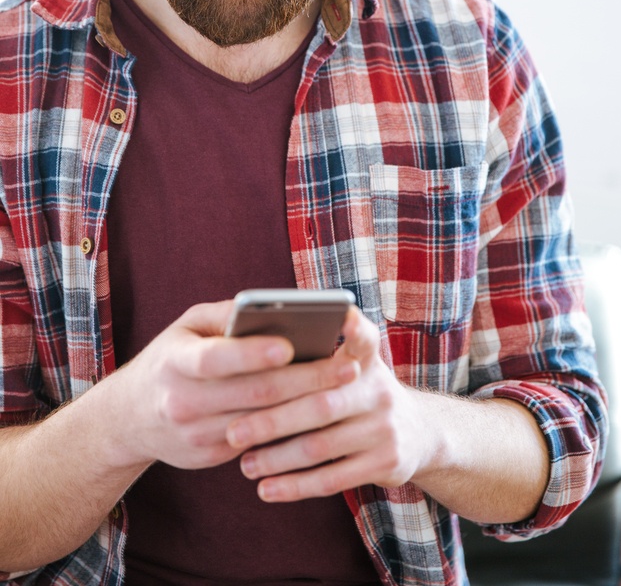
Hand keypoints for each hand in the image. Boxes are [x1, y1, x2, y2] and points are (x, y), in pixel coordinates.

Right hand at [107, 301, 359, 470]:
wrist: (129, 418)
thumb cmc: (170, 358)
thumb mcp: (186, 326)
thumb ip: (225, 315)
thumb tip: (271, 308)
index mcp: (175, 361)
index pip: (215, 359)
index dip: (252, 353)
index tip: (290, 344)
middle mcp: (183, 401)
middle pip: (253, 393)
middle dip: (306, 379)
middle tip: (347, 366)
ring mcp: (196, 434)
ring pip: (264, 422)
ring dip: (309, 405)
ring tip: (345, 386)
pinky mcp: (210, 456)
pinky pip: (259, 441)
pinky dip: (293, 426)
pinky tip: (324, 410)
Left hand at [226, 307, 426, 500]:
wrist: (417, 433)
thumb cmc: (359, 393)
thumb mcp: (353, 367)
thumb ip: (317, 359)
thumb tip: (253, 359)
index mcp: (367, 359)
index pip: (364, 337)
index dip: (354, 326)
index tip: (342, 316)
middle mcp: (379, 389)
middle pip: (321, 404)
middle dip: (273, 420)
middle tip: (234, 431)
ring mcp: (385, 427)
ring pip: (321, 446)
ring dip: (277, 458)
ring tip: (244, 465)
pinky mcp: (387, 462)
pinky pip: (332, 479)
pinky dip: (295, 486)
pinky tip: (267, 489)